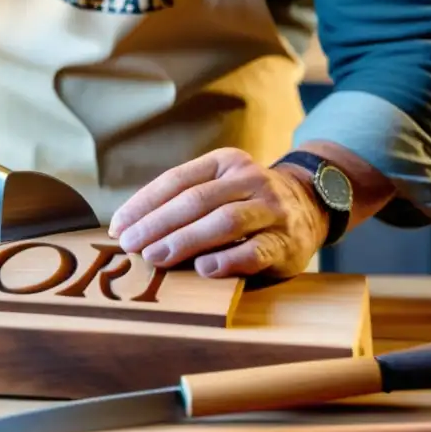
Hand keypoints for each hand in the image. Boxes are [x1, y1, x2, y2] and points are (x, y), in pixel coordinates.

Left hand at [108, 148, 328, 278]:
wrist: (311, 206)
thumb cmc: (247, 202)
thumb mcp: (220, 187)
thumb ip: (184, 200)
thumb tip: (130, 228)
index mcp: (225, 162)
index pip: (176, 180)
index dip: (143, 204)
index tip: (119, 227)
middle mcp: (250, 180)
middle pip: (195, 201)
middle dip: (157, 224)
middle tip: (131, 245)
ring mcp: (271, 209)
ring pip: (223, 222)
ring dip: (185, 241)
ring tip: (156, 257)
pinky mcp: (286, 242)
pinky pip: (255, 251)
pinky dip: (228, 260)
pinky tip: (204, 269)